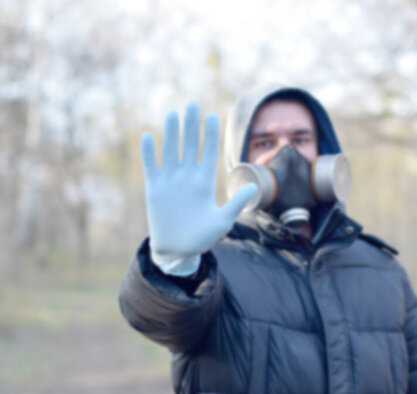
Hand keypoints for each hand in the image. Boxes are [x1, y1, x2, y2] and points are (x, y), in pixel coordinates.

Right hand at [141, 102, 256, 255]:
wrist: (178, 250)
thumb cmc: (202, 237)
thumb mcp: (223, 221)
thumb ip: (236, 203)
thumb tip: (254, 186)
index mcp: (205, 182)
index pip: (208, 153)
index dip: (210, 135)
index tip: (213, 116)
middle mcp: (188, 177)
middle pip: (189, 146)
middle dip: (191, 127)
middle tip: (192, 105)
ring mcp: (170, 181)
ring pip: (170, 152)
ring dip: (170, 134)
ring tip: (172, 114)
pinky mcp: (154, 189)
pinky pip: (151, 167)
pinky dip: (149, 153)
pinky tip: (147, 137)